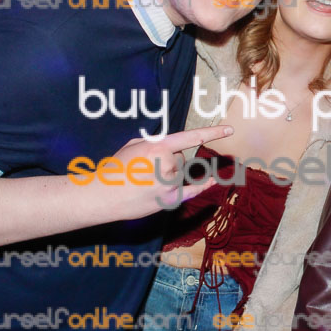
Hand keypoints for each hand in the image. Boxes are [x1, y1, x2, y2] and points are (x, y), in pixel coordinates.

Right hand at [86, 126, 232, 219]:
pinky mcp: (169, 200)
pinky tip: (214, 181)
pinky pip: (191, 191)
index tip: (230, 130)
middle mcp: (167, 164)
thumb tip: (171, 149)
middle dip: (169, 160)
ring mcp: (169, 184)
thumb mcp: (133, 145)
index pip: (190, 138)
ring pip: (180, 174)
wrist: (101, 196)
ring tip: (144, 181)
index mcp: (157, 147)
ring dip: (168, 175)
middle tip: (144, 168)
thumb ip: (155, 143)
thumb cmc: (114, 168)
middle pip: (181, 159)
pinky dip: (202, 186)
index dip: (212, 133)